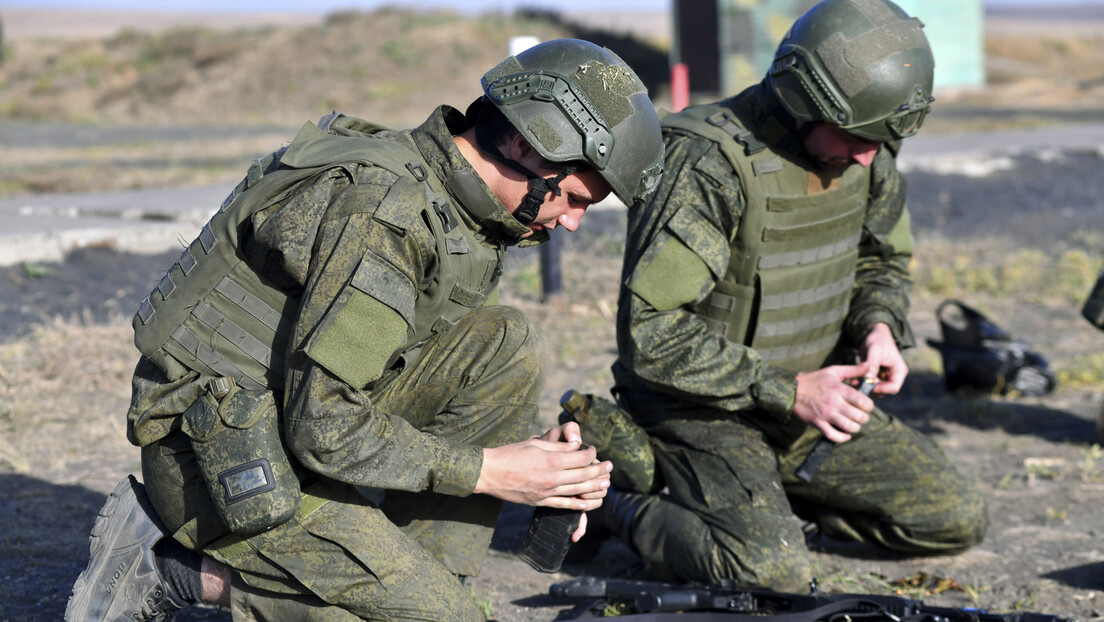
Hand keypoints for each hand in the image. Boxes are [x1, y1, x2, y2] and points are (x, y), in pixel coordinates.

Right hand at [473, 422, 611, 511]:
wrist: (489, 473)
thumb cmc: (510, 454)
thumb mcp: (535, 444)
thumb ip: (557, 447)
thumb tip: (576, 446)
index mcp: (551, 460)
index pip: (581, 458)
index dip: (591, 453)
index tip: (594, 450)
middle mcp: (552, 477)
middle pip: (584, 474)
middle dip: (599, 470)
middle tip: (609, 466)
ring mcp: (547, 492)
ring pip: (578, 491)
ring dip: (595, 487)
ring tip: (606, 484)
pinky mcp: (540, 501)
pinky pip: (564, 505)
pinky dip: (578, 504)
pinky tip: (588, 502)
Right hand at [794, 363, 875, 442]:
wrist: (791, 390)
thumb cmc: (814, 380)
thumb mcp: (833, 371)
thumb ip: (853, 370)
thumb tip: (869, 366)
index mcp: (839, 389)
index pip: (863, 402)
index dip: (869, 406)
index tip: (866, 406)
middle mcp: (834, 402)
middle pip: (859, 416)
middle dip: (864, 418)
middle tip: (860, 415)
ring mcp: (826, 414)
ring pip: (849, 427)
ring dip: (855, 428)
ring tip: (854, 424)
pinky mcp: (818, 423)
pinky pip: (833, 435)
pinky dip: (843, 438)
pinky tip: (846, 435)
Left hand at [859, 323, 907, 393]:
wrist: (874, 335)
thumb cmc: (877, 340)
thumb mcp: (874, 350)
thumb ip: (872, 364)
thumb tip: (868, 379)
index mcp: (899, 370)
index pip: (894, 387)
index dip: (881, 389)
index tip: (867, 384)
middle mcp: (894, 376)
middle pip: (884, 391)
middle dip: (871, 388)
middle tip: (856, 383)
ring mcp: (886, 377)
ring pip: (876, 389)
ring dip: (865, 387)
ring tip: (853, 381)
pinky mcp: (878, 377)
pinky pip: (871, 385)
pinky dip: (863, 383)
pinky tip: (854, 379)